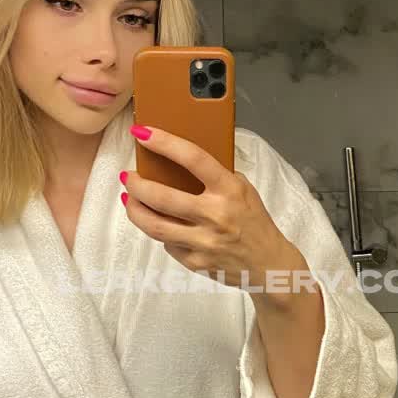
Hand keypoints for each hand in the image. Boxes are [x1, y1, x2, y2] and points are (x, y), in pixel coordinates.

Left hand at [122, 125, 302, 289]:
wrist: (269, 264)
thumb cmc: (255, 222)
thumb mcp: (244, 190)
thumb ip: (217, 177)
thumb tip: (180, 163)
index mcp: (230, 190)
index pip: (193, 159)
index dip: (164, 143)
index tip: (142, 132)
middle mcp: (215, 215)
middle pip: (162, 197)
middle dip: (137, 184)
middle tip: (128, 177)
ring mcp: (204, 242)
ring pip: (155, 226)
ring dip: (135, 210)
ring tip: (129, 199)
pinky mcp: (196, 263)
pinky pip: (168, 245)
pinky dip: (161, 233)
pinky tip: (159, 224)